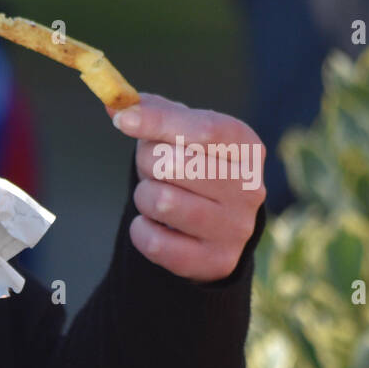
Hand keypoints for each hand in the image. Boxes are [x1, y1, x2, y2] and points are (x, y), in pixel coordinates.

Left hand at [109, 93, 266, 282]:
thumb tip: (117, 106)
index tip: (122, 119)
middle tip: (152, 168)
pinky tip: (153, 225)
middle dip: (147, 163)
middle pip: (175, 164)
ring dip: (143, 197)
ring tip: (155, 196)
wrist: (212, 230)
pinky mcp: (216, 261)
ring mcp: (236, 228)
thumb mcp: (181, 137)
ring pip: (161, 202)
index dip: (159, 122)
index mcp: (247, 148)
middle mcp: (251, 187)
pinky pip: (155, 242)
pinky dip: (141, 230)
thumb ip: (153, 114)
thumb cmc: (193, 170)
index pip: (205, 130)